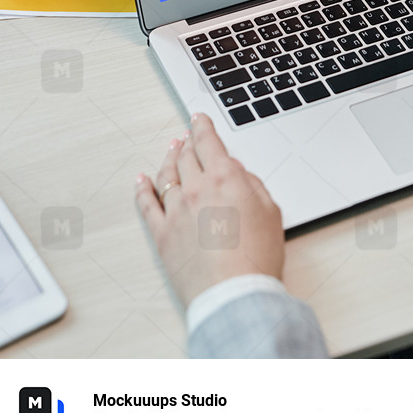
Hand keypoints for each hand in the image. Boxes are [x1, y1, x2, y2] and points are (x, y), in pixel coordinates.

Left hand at [135, 113, 283, 307]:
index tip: (198, 118)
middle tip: (187, 135)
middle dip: (187, 142)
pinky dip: (143, 189)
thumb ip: (252, 184)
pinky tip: (141, 180)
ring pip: (166, 175)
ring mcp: (176, 211)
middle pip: (186, 156)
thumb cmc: (257, 257)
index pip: (209, 142)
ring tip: (171, 151)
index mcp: (225, 177)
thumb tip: (238, 171)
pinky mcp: (162, 234)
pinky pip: (147, 204)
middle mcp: (196, 188)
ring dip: (168, 159)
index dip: (203, 126)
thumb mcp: (270, 211)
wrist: (235, 294)